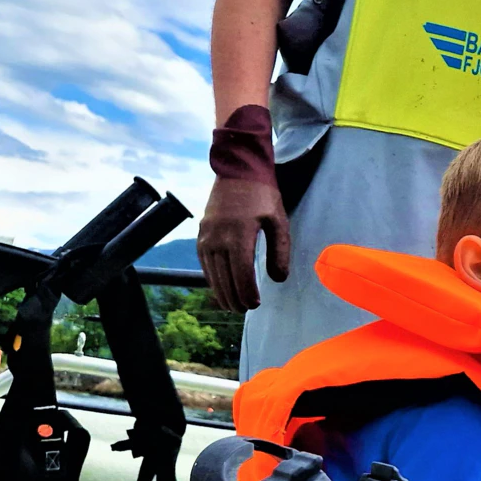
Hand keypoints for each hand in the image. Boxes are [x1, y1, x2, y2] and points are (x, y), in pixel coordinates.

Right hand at [198, 175, 290, 311]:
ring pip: (211, 272)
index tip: (255, 304)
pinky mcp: (201, 232)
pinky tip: (219, 286)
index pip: (241, 273)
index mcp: (240, 234)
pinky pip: (204, 261)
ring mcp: (207, 234)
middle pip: (224, 277)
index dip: (247, 293)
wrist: (238, 170)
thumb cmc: (263, 196)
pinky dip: (211, 277)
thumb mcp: (279, 222)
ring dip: (220, 291)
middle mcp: (218, 237)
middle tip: (244, 309)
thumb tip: (278, 279)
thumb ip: (280, 252)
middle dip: (234, 297)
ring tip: (231, 305)